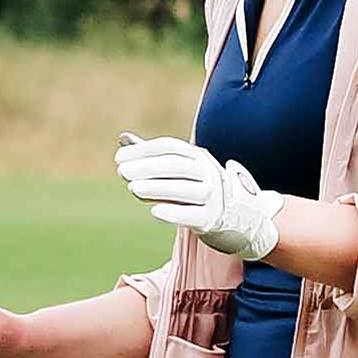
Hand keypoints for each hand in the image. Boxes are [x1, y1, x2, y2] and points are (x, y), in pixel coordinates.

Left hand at [115, 134, 282, 260]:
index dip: (144, 150)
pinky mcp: (212, 219)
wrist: (238, 216)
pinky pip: (193, 215)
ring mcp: (213, 196)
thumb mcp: (180, 168)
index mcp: (198, 156)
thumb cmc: (199, 188)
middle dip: (148, 167)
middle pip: (177, 166)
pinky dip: (174, 213)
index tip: (119, 158)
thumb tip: (123, 138)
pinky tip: (154, 211)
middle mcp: (208, 172)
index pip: (171, 147)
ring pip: (185, 189)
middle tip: (123, 172)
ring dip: (158, 188)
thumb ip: (152, 155)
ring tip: (133, 188)